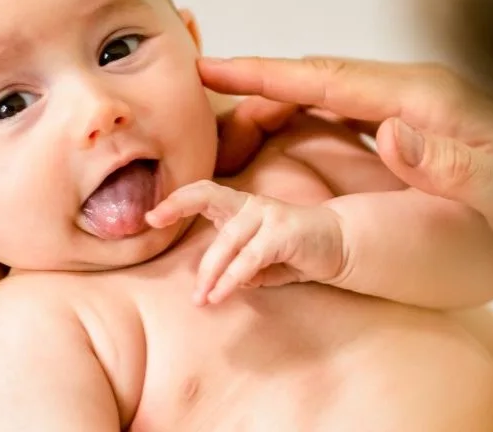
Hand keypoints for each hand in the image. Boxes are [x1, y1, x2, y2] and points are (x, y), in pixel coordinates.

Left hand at [144, 180, 344, 304]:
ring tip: (200, 299)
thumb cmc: (296, 252)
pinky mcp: (284, 233)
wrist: (341, 245)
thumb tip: (221, 284)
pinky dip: (231, 279)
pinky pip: (249, 258)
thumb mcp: (260, 262)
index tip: (151, 215)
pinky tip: (220, 296)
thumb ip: (238, 268)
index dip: (177, 200)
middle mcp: (253, 205)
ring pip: (227, 240)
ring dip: (209, 272)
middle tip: (151, 223)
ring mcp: (269, 215)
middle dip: (177, 206)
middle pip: (209, 198)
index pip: (205, 193)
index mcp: (243, 208)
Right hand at [198, 56, 492, 257]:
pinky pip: (361, 113)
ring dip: (288, 99)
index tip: (211, 67)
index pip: (331, 78)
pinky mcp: (437, 127)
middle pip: (326, 77)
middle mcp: (426, 91)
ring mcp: (431, 107)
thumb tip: (390, 130)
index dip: (267, 73)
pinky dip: (320, 115)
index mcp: (431, 97)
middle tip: (205, 93)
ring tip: (240, 115)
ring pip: (341, 93)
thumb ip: (452, 161)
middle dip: (263, 81)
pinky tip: (306, 129)